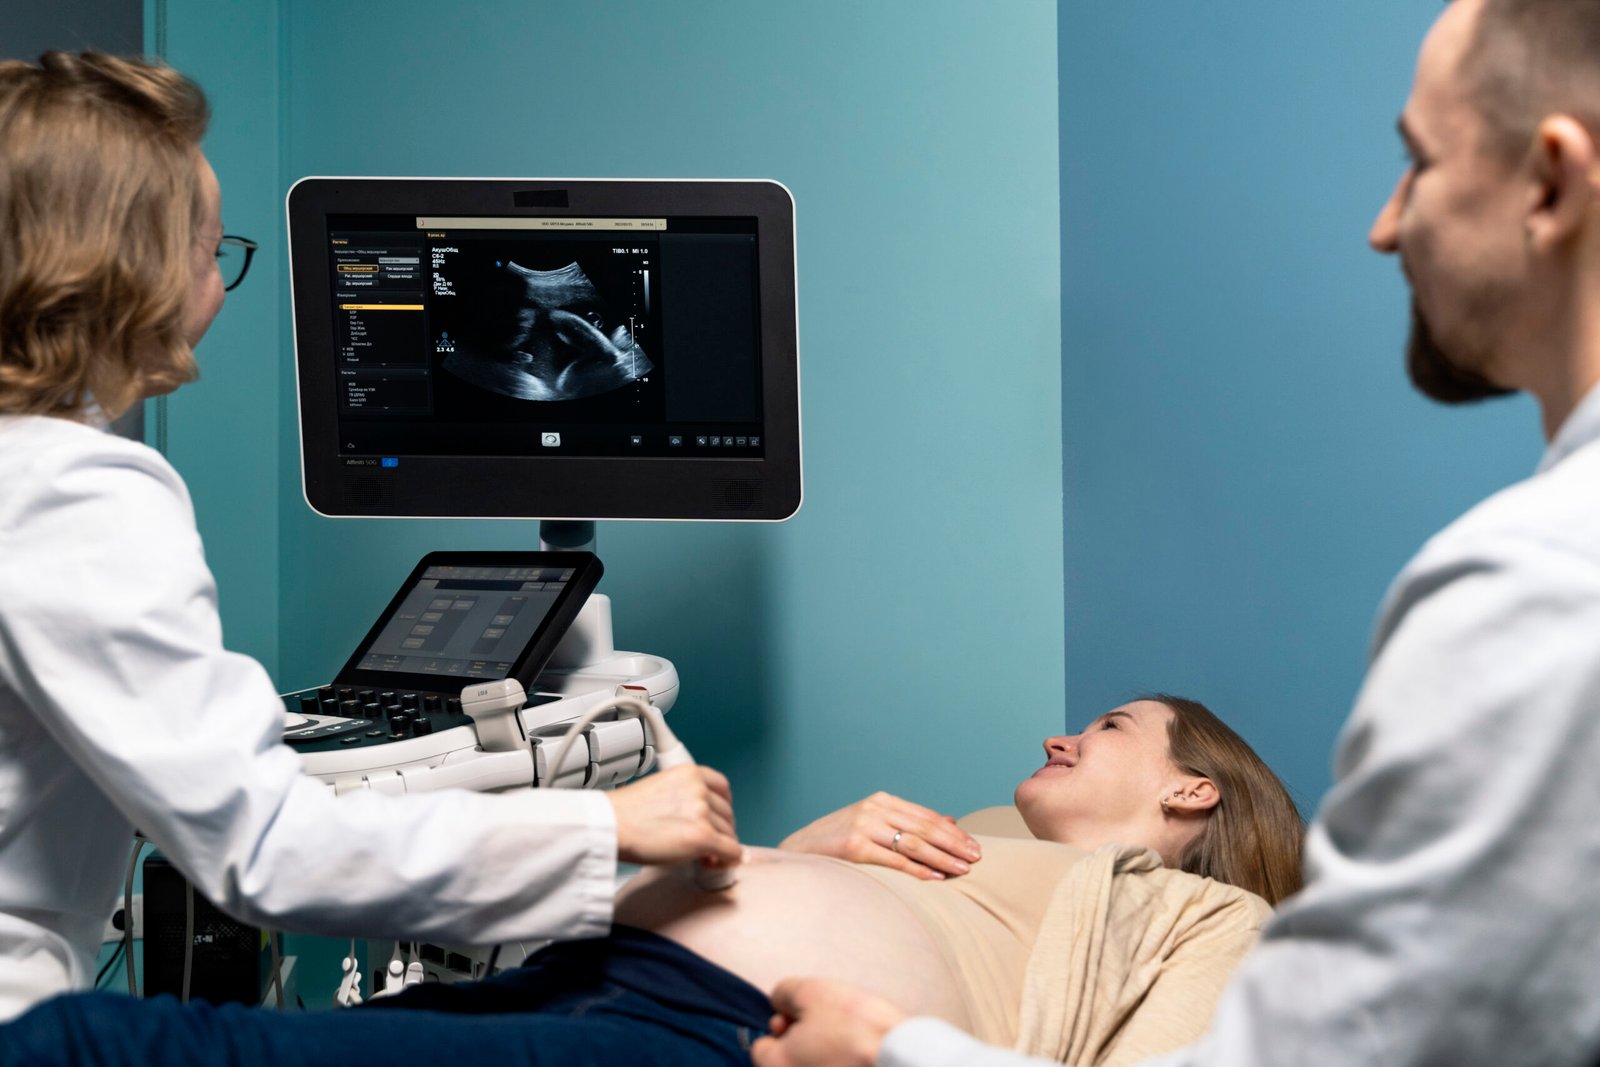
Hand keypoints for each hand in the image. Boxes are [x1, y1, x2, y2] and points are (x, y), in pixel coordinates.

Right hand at [607, 764, 740, 866]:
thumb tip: (699, 818)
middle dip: (721, 830)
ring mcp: (702, 812)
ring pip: (729, 834)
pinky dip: (729, 860)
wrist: (610, 825)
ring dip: (721, 847)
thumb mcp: (660, 788)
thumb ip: (683, 796)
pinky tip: (718, 864)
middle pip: (727, 813)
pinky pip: (730, 851)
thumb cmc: (624, 813)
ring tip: (704, 856)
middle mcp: (699, 789)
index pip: (722, 788)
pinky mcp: (703, 836)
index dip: (723, 806)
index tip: (719, 817)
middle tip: (709, 843)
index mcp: (689, 773)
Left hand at [751, 977, 907, 1066]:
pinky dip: (839, 1064)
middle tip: (827, 1027)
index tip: (802, 1018)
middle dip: (799, 1042)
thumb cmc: (856, 1026)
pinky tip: (858, 1057)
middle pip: (785, 1061)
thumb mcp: (812, 992)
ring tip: (847, 1042)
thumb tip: (779, 1002)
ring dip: (820, 1055)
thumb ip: (784, 993)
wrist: (904, 1059)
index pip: (761, 1048)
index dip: (781, 1026)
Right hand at [778, 791, 980, 879]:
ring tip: (963, 869)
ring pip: (913, 843)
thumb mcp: (873, 825)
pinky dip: (918, 869)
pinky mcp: (853, 847)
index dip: (953, 832)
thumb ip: (907, 822)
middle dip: (954, 844)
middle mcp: (874, 809)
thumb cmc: (838, 843)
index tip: (974, 846)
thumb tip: (950, 820)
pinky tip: (936, 877)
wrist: (796, 853)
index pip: (926, 816)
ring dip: (942, 857)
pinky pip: (894, 861)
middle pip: (924, 827)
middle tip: (977, 858)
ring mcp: (863, 826)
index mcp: (881, 801)